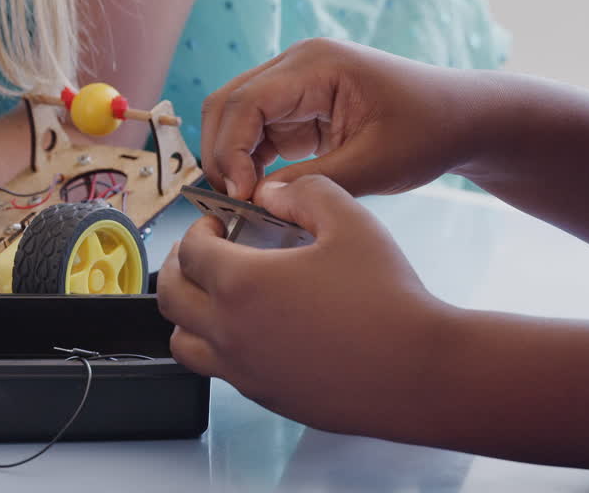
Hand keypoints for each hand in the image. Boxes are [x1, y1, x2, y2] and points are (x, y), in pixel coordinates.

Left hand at [157, 176, 453, 436]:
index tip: (217, 223)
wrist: (419, 371)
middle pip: (169, 296)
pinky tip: (252, 328)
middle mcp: (229, 330)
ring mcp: (243, 370)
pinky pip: (218, 370)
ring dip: (187, 313)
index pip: (190, 251)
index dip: (198, 229)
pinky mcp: (264, 396)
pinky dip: (217, 345)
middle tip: (200, 253)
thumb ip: (306, 192)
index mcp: (241, 283)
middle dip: (177, 266)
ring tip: (213, 295)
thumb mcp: (350, 220)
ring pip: (183, 342)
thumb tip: (273, 192)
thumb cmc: (388, 297)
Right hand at [200, 38, 484, 200]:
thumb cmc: (430, 132)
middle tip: (235, 203)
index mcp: (315, 65)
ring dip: (232, 159)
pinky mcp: (298, 107)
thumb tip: (257, 199)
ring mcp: (294, 84)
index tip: (241, 196)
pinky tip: (260, 193)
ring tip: (246, 203)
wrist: (463, 119)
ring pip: (234, 118)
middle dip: (221, 154)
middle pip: (227, 104)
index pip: (245, 102)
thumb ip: (313, 182)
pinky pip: (255, 132)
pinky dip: (249, 162)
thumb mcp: (376, 164)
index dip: (230, 150)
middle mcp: (296, 65)